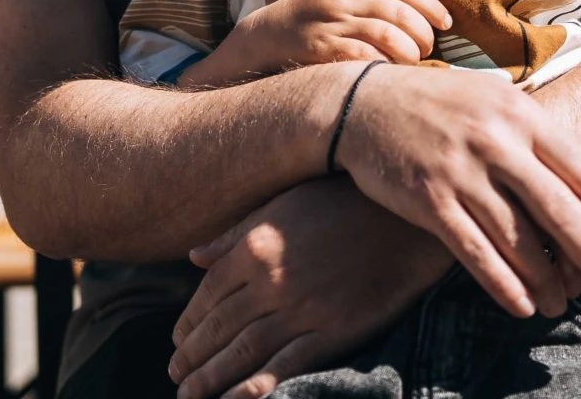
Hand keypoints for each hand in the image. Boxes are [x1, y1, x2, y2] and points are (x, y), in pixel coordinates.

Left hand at [168, 178, 453, 398]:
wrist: (405, 220)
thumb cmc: (344, 201)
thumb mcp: (285, 202)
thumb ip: (237, 232)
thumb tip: (194, 255)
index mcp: (256, 245)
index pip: (208, 293)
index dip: (188, 321)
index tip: (177, 339)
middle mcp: (271, 280)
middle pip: (219, 327)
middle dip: (191, 355)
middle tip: (175, 374)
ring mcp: (301, 310)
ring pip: (242, 353)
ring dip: (209, 379)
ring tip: (189, 394)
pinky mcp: (331, 333)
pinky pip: (283, 369)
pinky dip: (252, 391)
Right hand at [220, 0, 452, 75]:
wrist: (262, 37)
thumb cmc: (311, 20)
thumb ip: (373, 2)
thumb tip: (422, 19)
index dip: (429, 5)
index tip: (446, 22)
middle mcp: (343, 0)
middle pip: (400, 14)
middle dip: (423, 35)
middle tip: (428, 50)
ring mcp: (332, 25)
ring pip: (389, 37)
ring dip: (409, 54)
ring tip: (412, 63)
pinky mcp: (321, 51)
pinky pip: (365, 59)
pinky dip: (384, 68)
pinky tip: (388, 74)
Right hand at [335, 64, 580, 317]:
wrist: (364, 103)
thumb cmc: (440, 104)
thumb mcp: (494, 100)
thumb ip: (537, 134)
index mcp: (520, 114)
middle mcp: (496, 141)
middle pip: (561, 210)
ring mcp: (462, 170)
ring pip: (520, 239)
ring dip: (549, 280)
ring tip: (565, 305)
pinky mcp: (429, 199)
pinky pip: (474, 253)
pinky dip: (503, 285)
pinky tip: (523, 305)